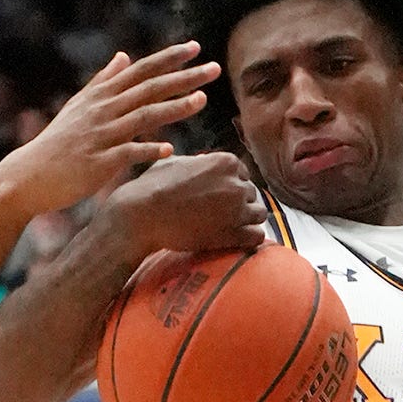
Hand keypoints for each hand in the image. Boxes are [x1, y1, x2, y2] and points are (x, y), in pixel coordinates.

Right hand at [4, 44, 219, 216]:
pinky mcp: (98, 162)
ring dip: (173, 108)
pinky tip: (169, 150)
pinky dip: (148, 150)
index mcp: (102, 96)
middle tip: (215, 68)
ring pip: (143, 117)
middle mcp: (104, 110)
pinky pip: (127, 154)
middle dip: (184, 77)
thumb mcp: (80, 105)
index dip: (169, 58)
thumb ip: (104, 81)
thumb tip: (124, 55)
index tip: (197, 48)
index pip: (141, 70)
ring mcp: (101, 135)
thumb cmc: (60, 141)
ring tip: (202, 101)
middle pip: (149, 88)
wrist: (30, 175)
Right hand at [97, 150, 268, 261]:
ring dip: (246, 220)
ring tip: (226, 226)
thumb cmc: (153, 187)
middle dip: (237, 203)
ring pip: (260, 214)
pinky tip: (235, 239)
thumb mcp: (177, 162)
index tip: (215, 196)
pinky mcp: (235, 234)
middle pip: (251, 194)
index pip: (243, 174)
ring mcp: (238, 210)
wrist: (142, 216)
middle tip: (217, 214)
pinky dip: (249, 238)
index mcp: (226, 162)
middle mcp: (237, 183)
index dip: (230, 186)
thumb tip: (204, 162)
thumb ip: (199, 162)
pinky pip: (258, 236)